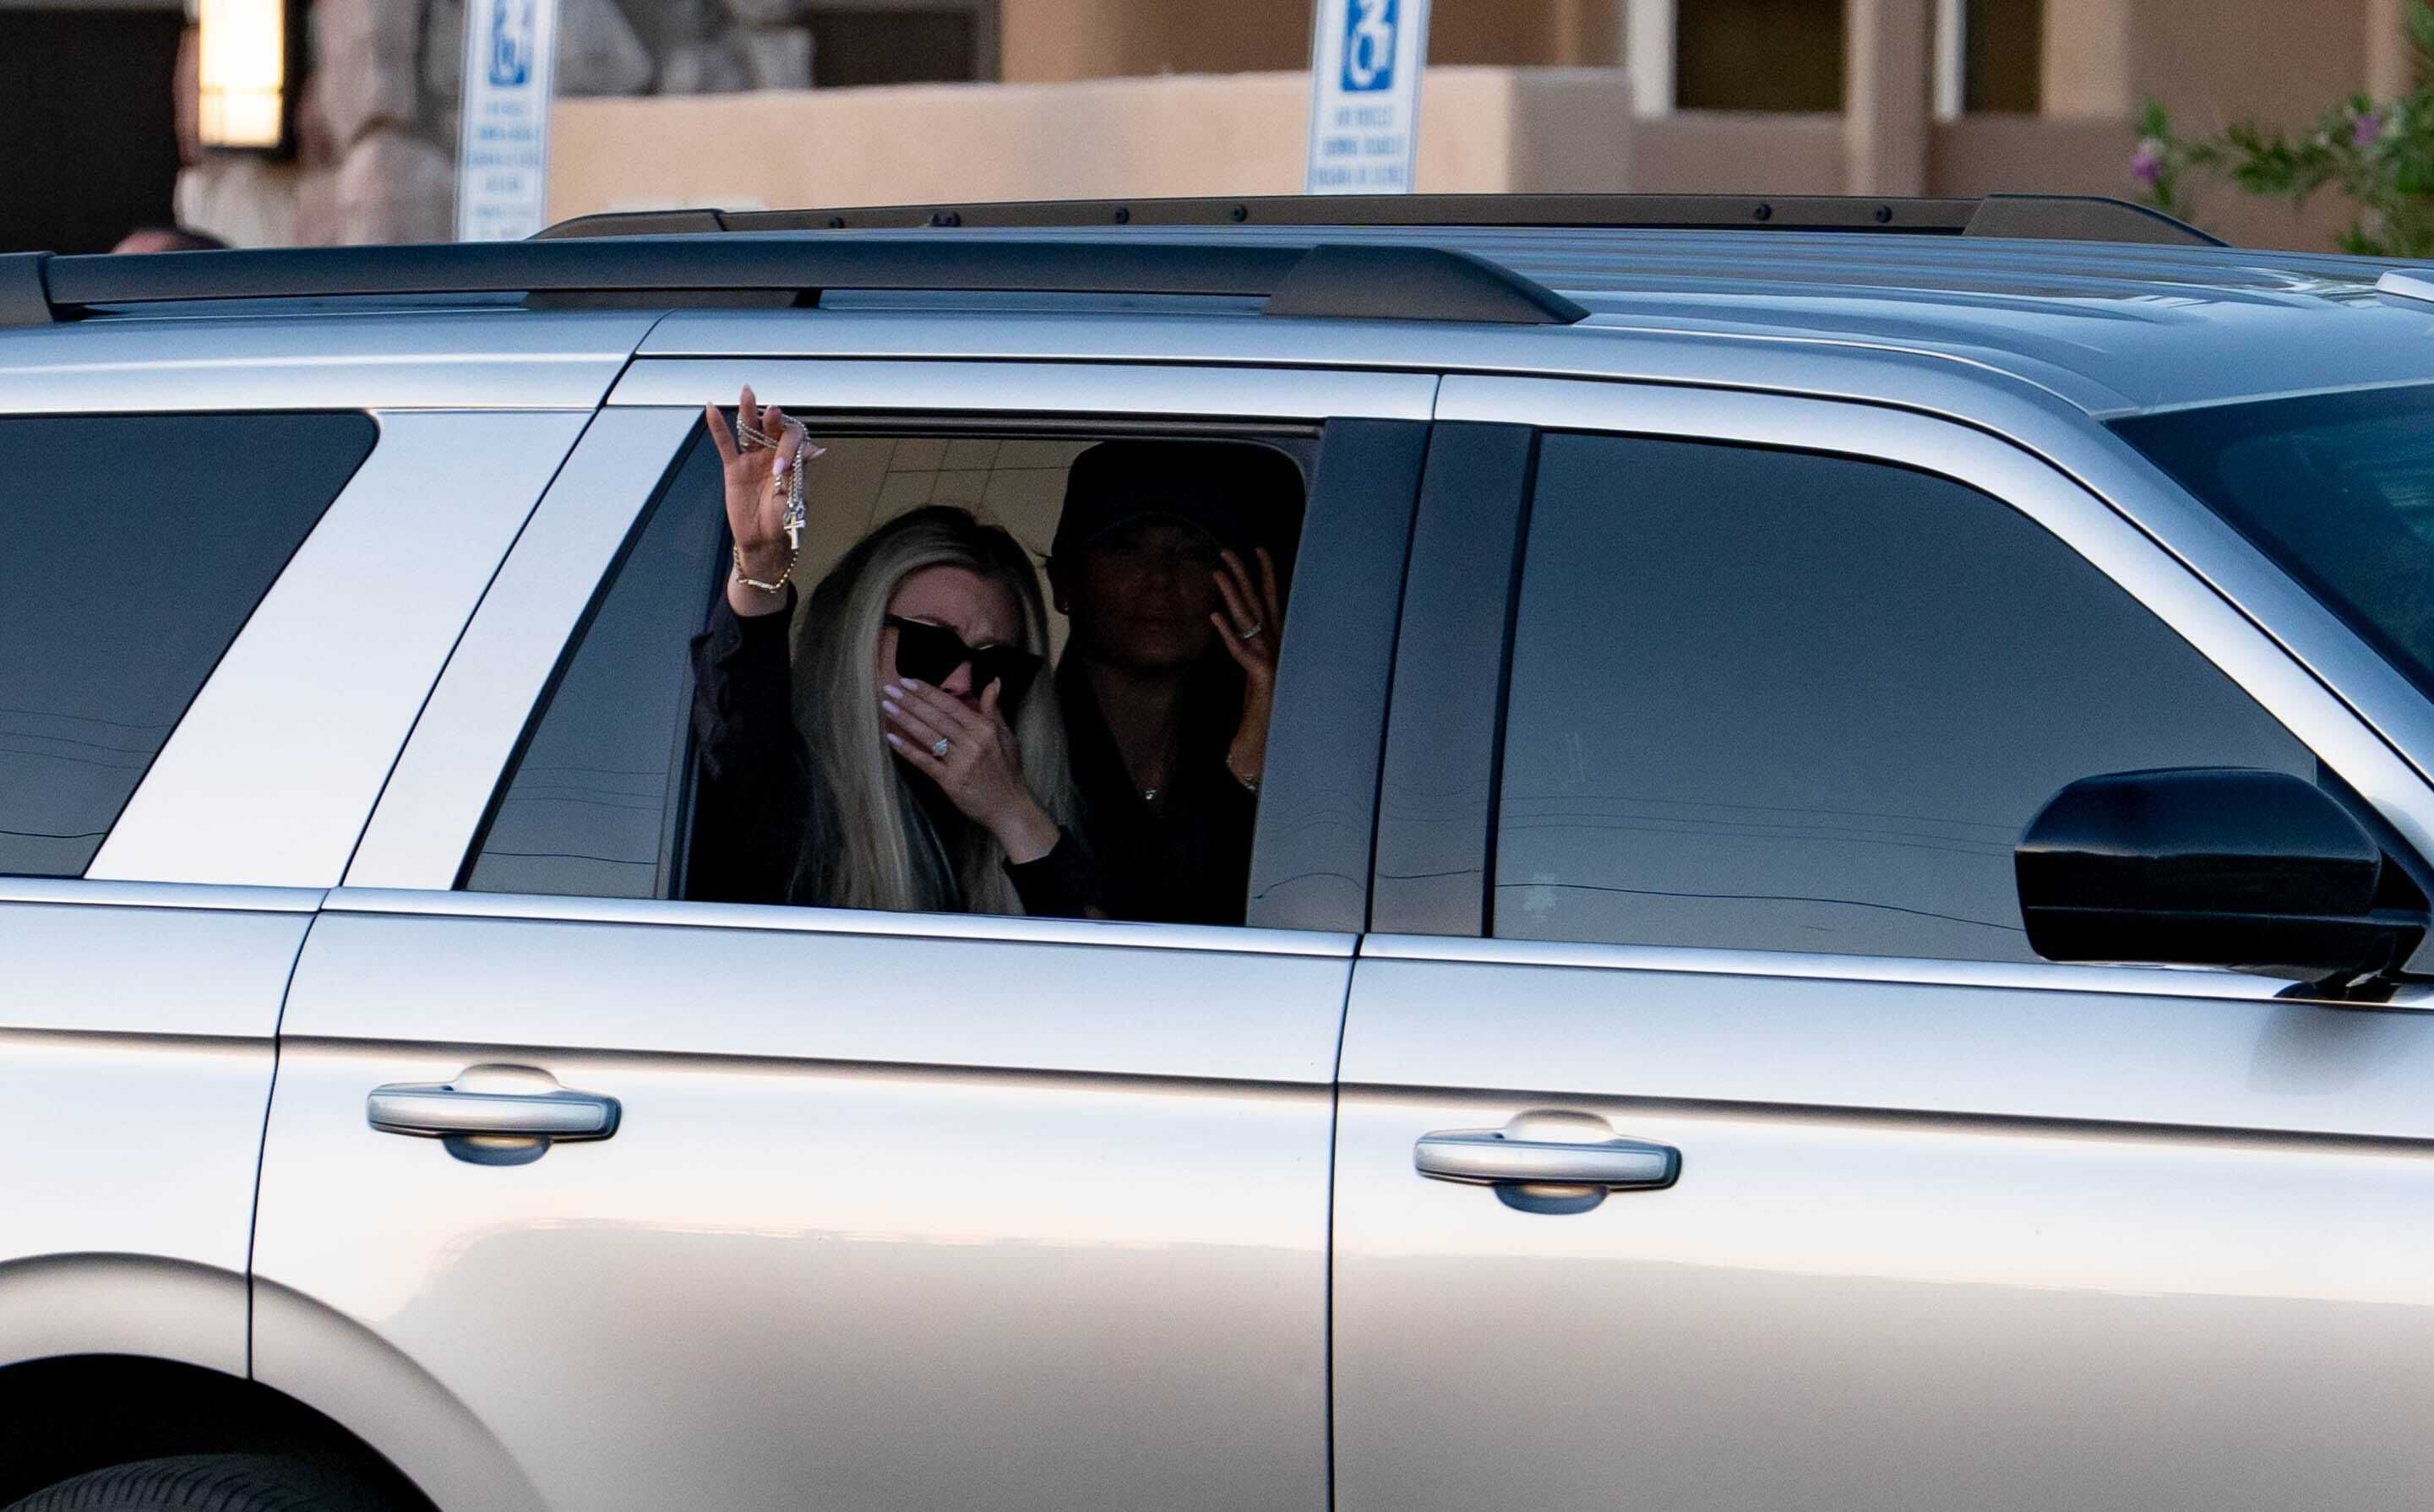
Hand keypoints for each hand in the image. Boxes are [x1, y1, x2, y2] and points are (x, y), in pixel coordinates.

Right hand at [703, 383, 822, 615]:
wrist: (763, 540)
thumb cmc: (784, 520)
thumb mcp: (796, 498)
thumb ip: (801, 474)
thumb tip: (817, 450)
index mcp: (794, 459)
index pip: (794, 440)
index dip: (789, 449)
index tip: (780, 467)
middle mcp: (773, 453)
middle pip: (772, 428)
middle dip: (773, 420)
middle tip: (773, 413)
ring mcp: (753, 458)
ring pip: (750, 429)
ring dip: (749, 411)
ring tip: (747, 392)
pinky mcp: (734, 467)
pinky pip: (726, 444)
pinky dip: (718, 427)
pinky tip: (712, 408)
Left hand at [880, 678, 1060, 862]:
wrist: (1009, 807)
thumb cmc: (1007, 770)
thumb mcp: (1006, 736)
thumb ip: (994, 709)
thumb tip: (994, 682)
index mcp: (984, 729)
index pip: (951, 705)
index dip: (928, 692)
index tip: (909, 681)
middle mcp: (972, 742)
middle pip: (936, 717)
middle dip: (911, 701)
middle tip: (889, 688)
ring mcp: (960, 762)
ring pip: (928, 736)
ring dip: (905, 720)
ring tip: (887, 706)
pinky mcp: (950, 781)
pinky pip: (925, 761)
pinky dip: (907, 750)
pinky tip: (891, 738)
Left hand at [1210, 546, 1282, 786]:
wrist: (1276, 743)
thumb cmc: (1267, 711)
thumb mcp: (1257, 675)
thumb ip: (1251, 652)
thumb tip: (1237, 628)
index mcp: (1277, 643)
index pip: (1272, 601)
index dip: (1265, 574)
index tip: (1256, 550)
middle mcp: (1277, 647)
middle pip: (1259, 604)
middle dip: (1244, 575)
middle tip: (1228, 551)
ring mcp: (1272, 660)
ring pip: (1249, 621)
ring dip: (1232, 594)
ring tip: (1216, 572)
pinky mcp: (1263, 678)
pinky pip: (1241, 652)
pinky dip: (1228, 634)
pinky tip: (1214, 615)